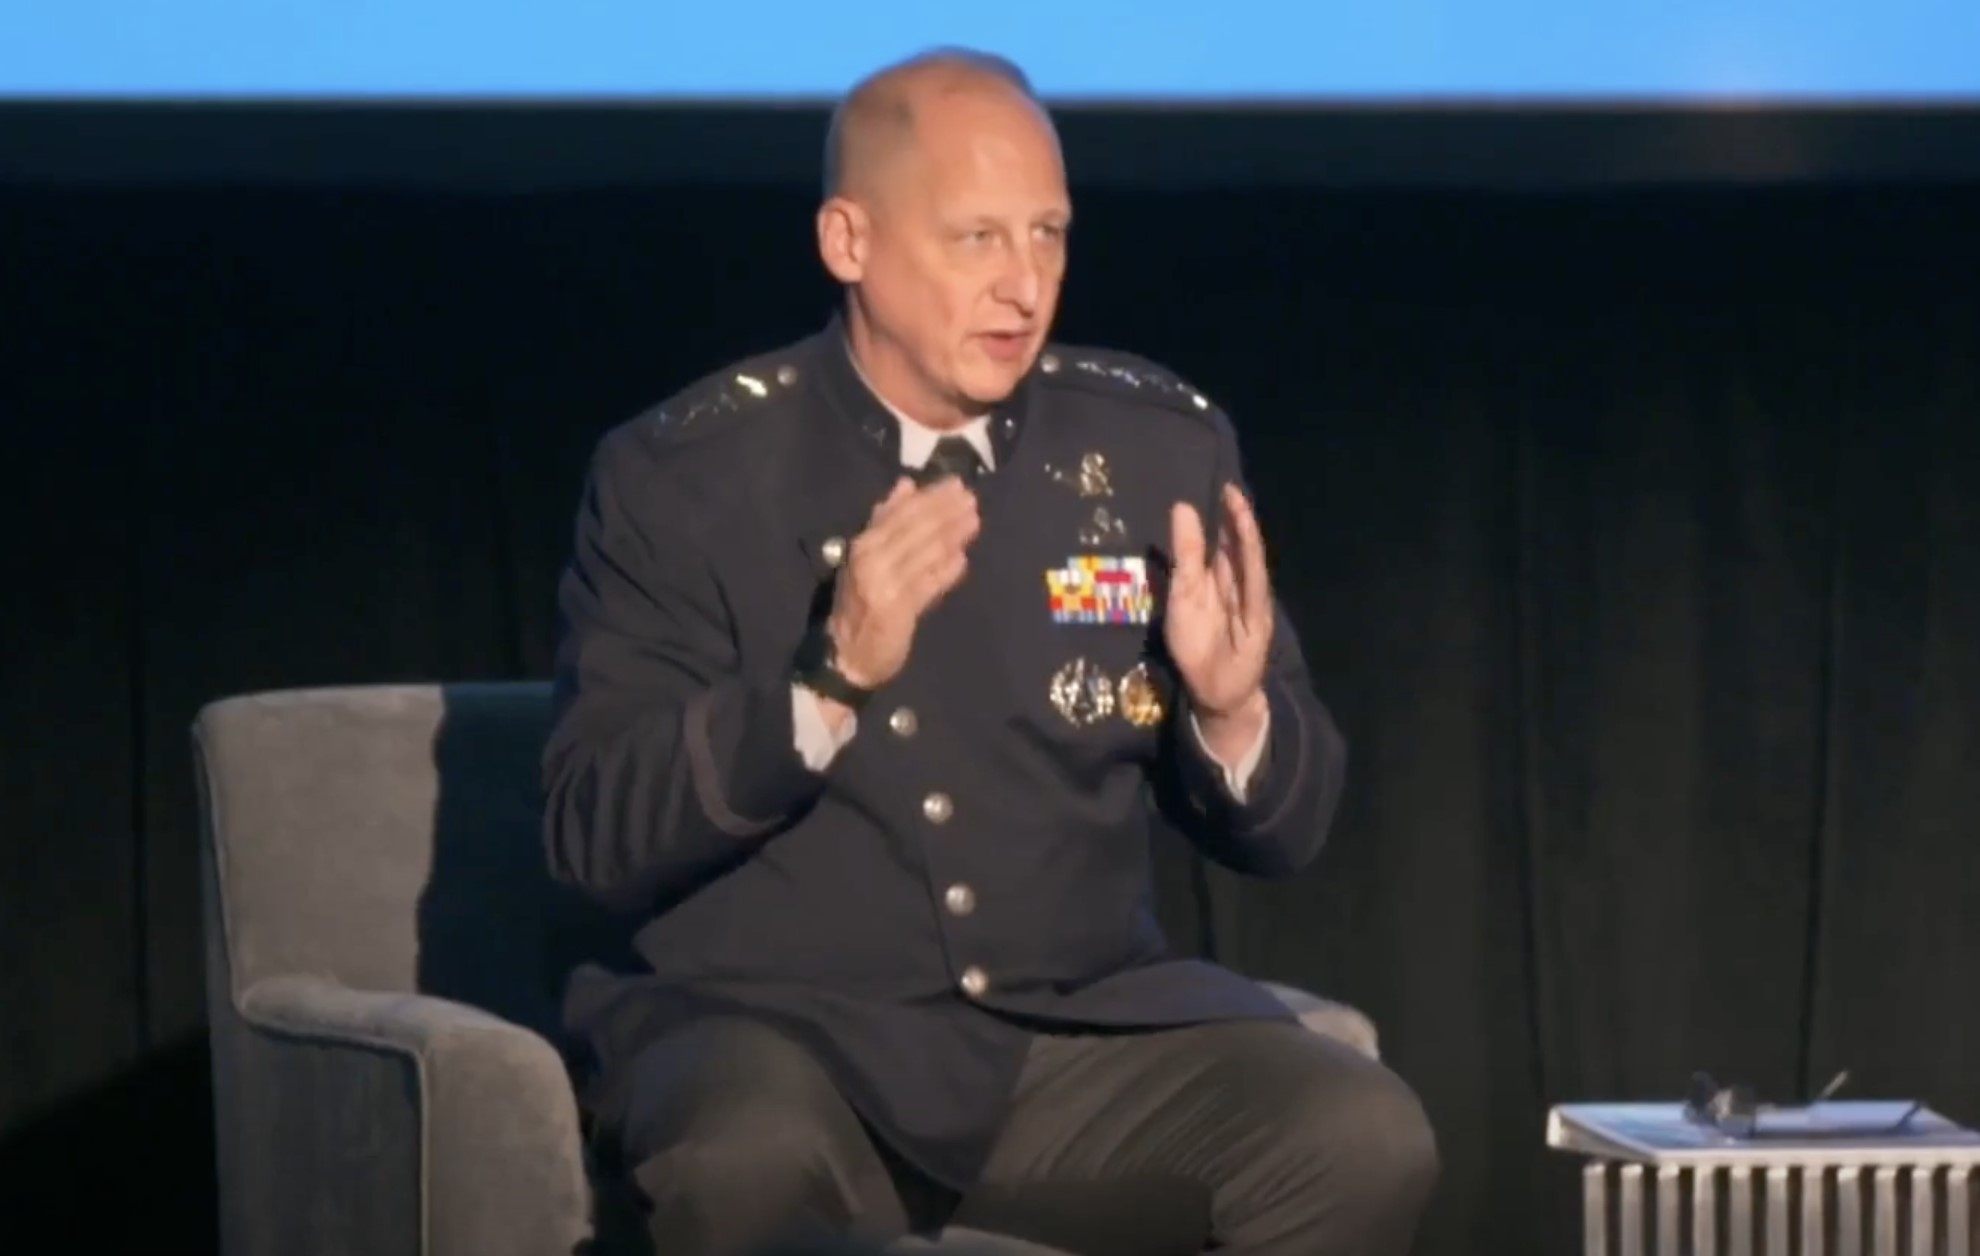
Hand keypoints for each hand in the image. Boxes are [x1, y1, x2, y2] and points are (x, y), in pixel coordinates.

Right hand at [824, 476, 979, 690]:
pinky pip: (927, 585)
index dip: (932, 498)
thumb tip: (906, 484)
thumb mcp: (867, 556)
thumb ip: (885, 520)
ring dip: (952, 535)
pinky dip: (945, 571)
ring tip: (974, 521)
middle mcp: (871, 560)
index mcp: (863, 543)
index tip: (956, 485)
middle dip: (946, 512)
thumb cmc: (862, 599)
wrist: (848, 651)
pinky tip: (962, 560)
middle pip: (916, 529)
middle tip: (972, 500)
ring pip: (925, 553)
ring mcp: (884, 585)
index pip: (902, 513)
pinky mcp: (898, 609)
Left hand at [1165, 483, 1273, 738]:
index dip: (1223, 517)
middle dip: (1236, 519)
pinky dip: (1252, 568)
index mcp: (1218, 577)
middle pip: (1238, 547)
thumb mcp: (1182, 594)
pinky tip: (1249, 548)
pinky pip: (1254, 590)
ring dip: (1246, 537)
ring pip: (1249, 563)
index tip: (1221, 489)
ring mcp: (1250, 601)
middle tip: (1231, 489)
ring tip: (1239, 509)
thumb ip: (1185, 555)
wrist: (1212, 689)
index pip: (1223, 541)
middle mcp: (1237, 584)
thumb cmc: (1195, 643)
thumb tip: (1183, 508)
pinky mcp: (1256, 620)